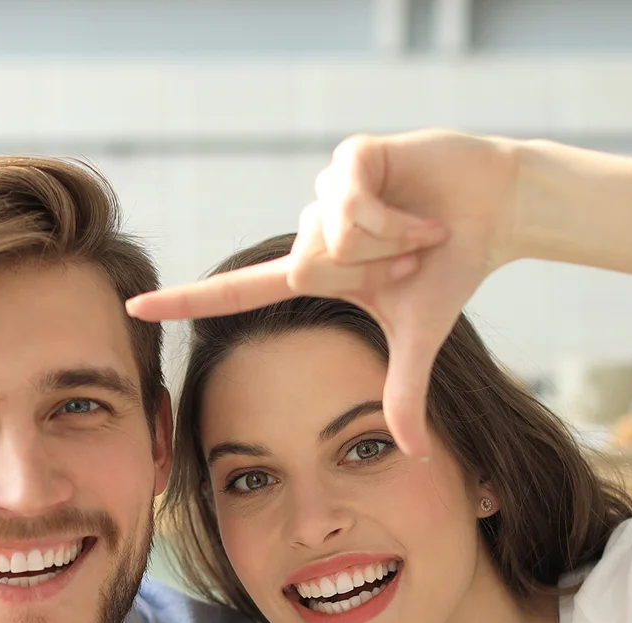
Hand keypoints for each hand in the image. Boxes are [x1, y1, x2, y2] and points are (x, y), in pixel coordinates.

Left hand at [126, 130, 520, 458]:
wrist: (498, 210)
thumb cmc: (453, 266)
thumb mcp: (420, 337)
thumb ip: (404, 392)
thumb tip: (417, 455)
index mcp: (313, 271)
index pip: (235, 291)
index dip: (186, 302)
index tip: (133, 308)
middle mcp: (310, 228)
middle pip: (304, 269)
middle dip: (370, 272)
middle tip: (412, 259)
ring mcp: (326, 189)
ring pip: (330, 236)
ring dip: (389, 245)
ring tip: (422, 231)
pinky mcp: (350, 157)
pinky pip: (352, 206)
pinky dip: (397, 221)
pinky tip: (426, 212)